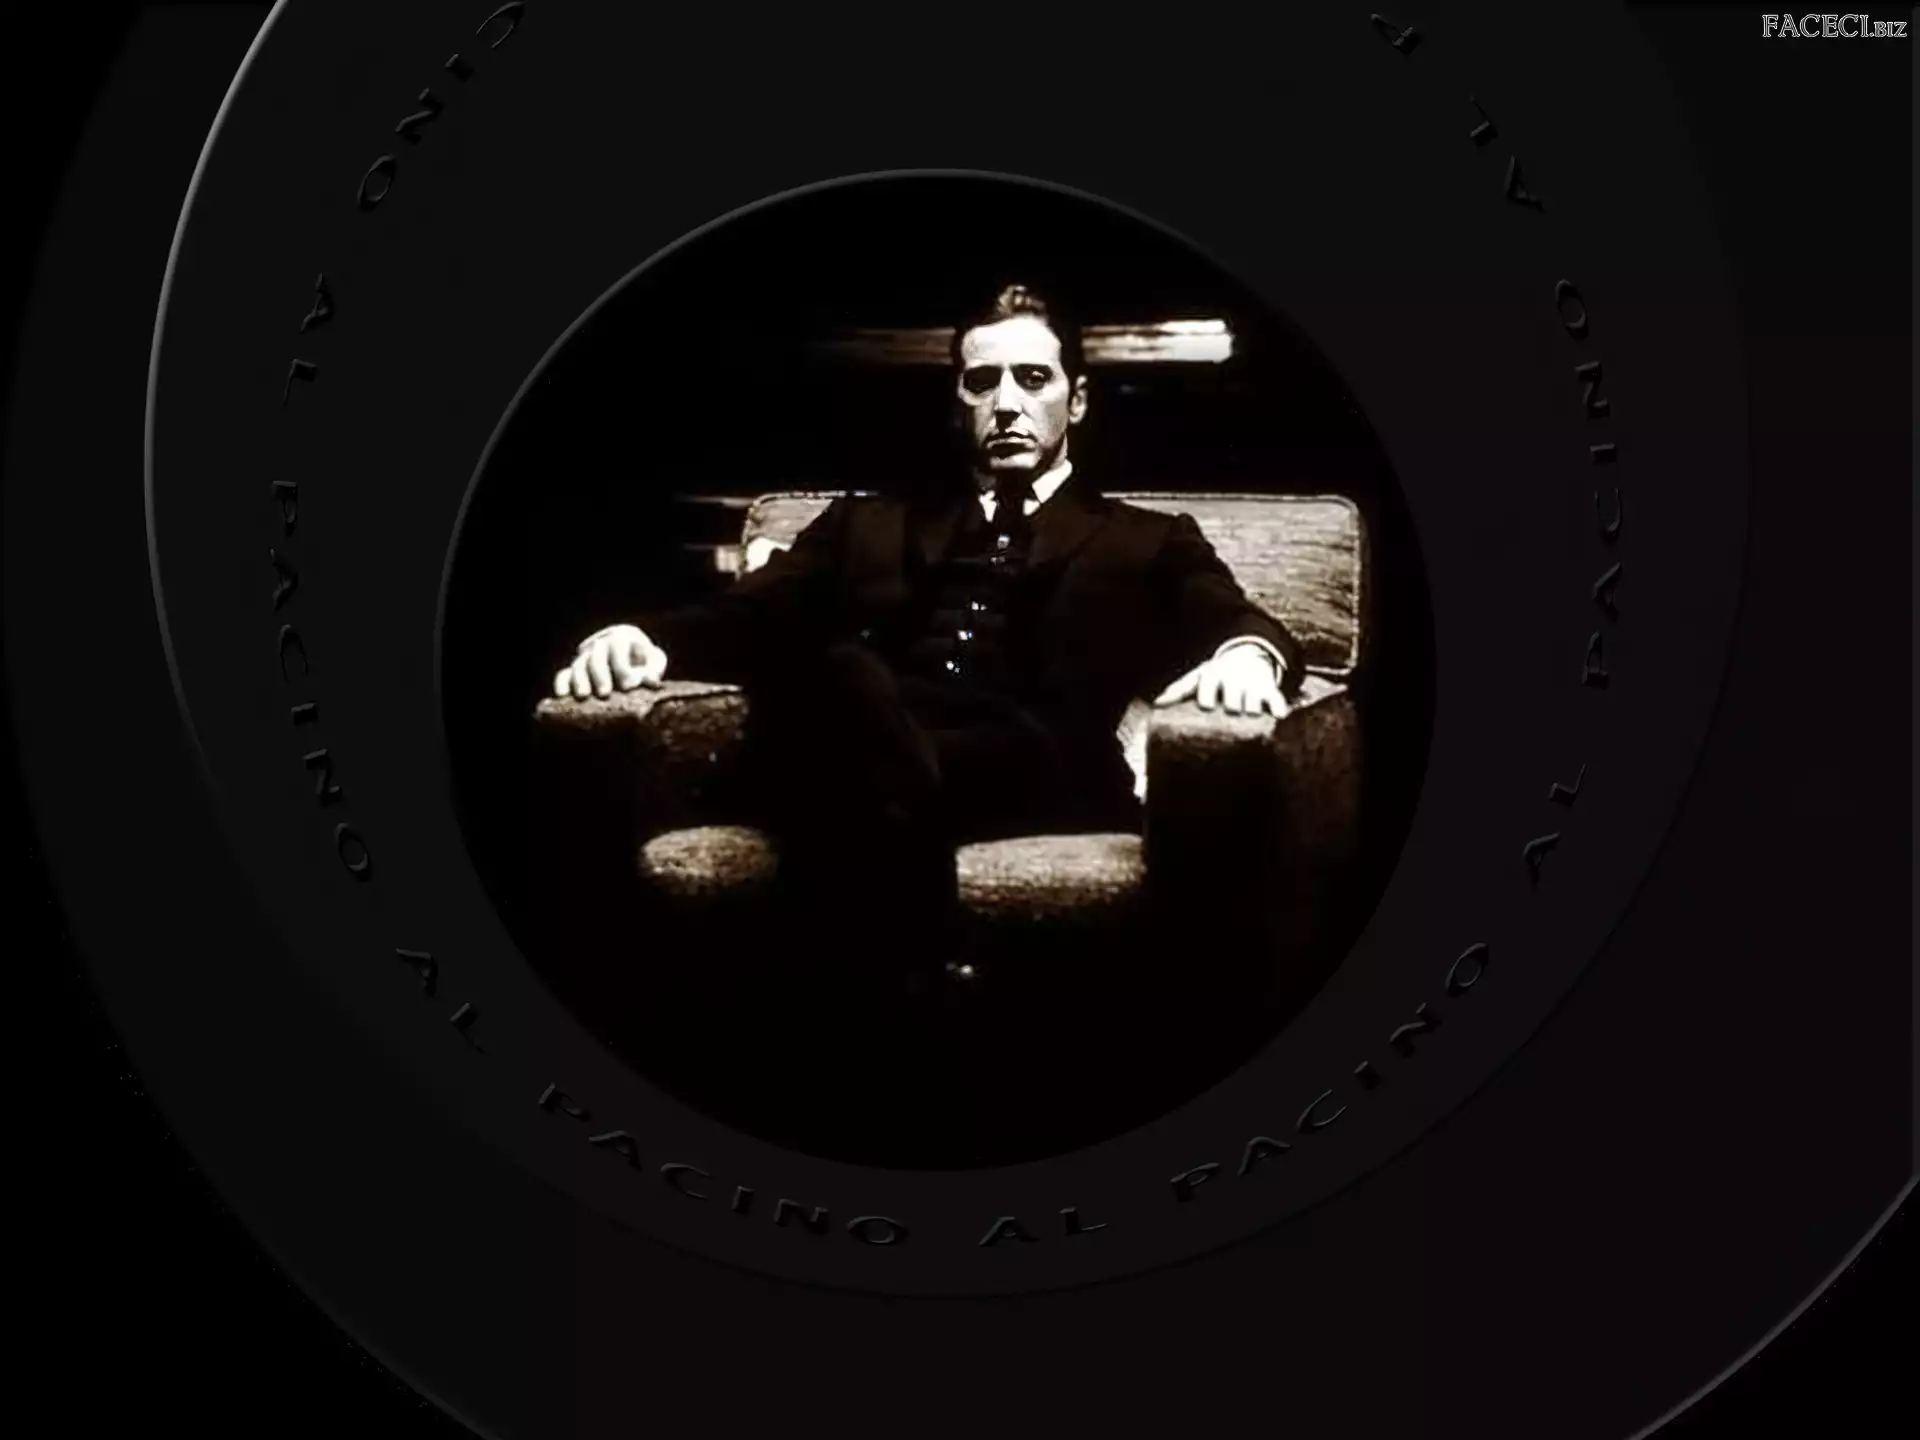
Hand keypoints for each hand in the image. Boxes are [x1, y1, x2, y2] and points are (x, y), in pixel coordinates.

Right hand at [553, 624, 667, 699]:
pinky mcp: (574, 670)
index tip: (629, 686)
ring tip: (584, 696)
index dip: (622, 666)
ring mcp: (586, 656)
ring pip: (579, 664)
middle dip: (600, 674)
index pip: (618, 646)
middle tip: (604, 693)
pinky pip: (564, 674)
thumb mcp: (654, 662)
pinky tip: (562, 695)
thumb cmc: (646, 663)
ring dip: (580, 680)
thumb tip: (650, 681)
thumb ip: (653, 670)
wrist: (633, 662)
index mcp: (622, 636)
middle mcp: (601, 642)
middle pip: (596, 655)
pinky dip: (562, 684)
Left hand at [1153, 644, 1289, 718]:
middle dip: (1232, 707)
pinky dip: (1278, 707)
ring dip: (1252, 710)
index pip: (1208, 694)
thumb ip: (1179, 689)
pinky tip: (1278, 714)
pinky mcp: (1269, 687)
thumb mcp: (1199, 676)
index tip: (1208, 705)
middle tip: (1231, 710)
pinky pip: (1276, 698)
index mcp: (1214, 676)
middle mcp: (1233, 679)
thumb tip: (1156, 704)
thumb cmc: (1218, 672)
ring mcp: (1252, 684)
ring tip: (1249, 712)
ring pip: (1252, 706)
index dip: (1207, 700)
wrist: (1248, 653)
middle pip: (1232, 703)